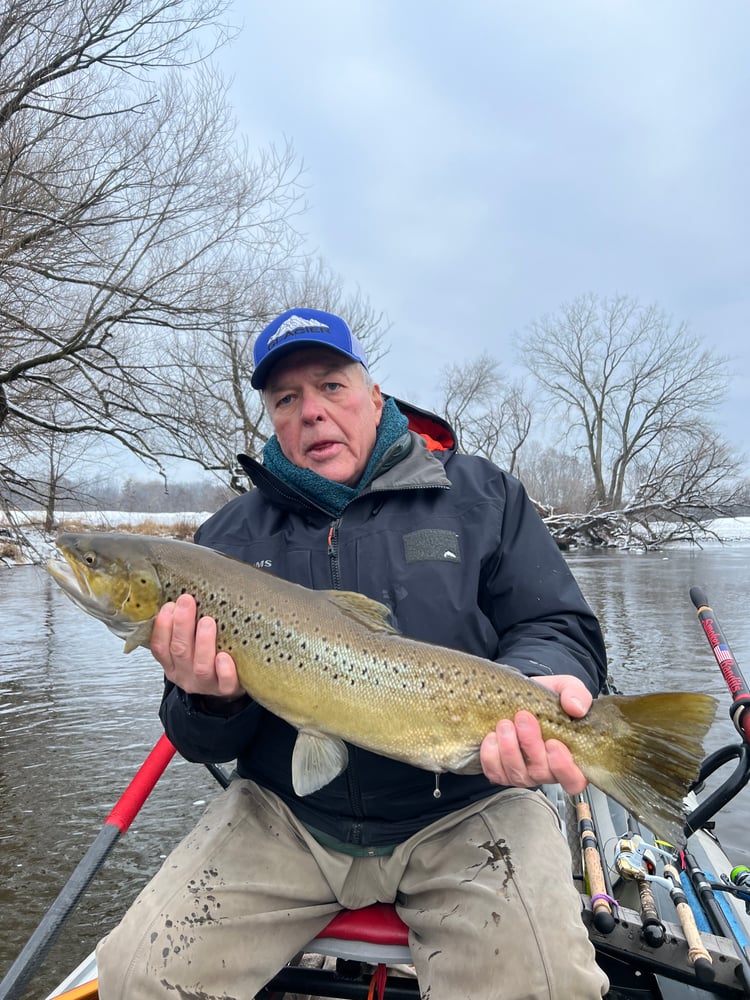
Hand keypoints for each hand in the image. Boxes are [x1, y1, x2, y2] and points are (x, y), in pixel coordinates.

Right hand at [150, 593, 244, 699]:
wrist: (226, 684)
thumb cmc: (208, 658)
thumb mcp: (189, 644)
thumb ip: (184, 626)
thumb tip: (183, 594)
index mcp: (172, 662)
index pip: (160, 646)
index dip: (162, 626)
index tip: (169, 605)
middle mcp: (184, 674)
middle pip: (179, 650)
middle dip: (182, 624)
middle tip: (187, 602)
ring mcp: (204, 683)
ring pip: (200, 665)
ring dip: (203, 642)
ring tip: (208, 622)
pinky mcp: (225, 690)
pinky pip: (224, 682)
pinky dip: (224, 670)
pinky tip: (224, 657)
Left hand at [479, 674, 590, 794]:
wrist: (517, 696)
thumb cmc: (546, 699)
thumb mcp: (565, 687)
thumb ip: (576, 694)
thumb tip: (576, 708)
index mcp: (571, 757)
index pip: (575, 780)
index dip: (565, 768)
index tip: (553, 743)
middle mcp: (548, 771)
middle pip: (542, 773)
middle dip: (531, 746)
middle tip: (523, 718)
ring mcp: (524, 774)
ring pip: (517, 774)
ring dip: (509, 749)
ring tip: (505, 724)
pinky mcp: (501, 772)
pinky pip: (495, 772)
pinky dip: (490, 756)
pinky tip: (491, 736)